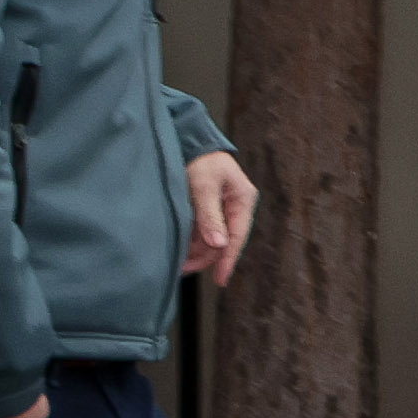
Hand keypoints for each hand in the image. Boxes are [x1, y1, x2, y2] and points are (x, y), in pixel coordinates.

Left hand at [180, 149, 256, 284]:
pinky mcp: (206, 207)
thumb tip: (218, 245)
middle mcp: (234, 207)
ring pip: (210, 237)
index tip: (220, 279)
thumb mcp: (203, 186)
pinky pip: (201, 229)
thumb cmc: (199, 159)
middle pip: (223, 240)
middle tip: (181, 270)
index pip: (236, 236)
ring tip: (175, 261)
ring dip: (195, 250)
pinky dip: (189, 239)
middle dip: (204, 257)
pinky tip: (176, 247)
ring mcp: (220, 208)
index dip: (228, 259)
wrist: (187, 138)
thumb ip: (210, 216)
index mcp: (242, 200)